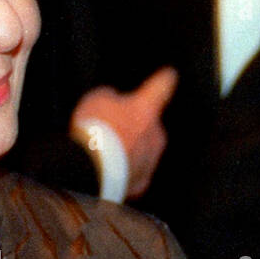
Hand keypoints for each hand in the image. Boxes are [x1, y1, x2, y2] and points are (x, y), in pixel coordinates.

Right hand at [71, 66, 176, 198]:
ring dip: (128, 150)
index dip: (163, 80)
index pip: (161, 88)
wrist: (90, 170)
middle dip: (133, 126)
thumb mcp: (97, 99)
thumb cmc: (94, 130)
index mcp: (146, 108)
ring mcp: (150, 160)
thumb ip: (111, 98)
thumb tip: (114, 104)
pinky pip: (135, 174)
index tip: (169, 76)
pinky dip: (124, 172)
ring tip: (103, 154)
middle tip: (109, 130)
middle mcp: (155, 134)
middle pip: (149, 125)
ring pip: (143, 150)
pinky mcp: (140, 182)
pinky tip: (108, 172)